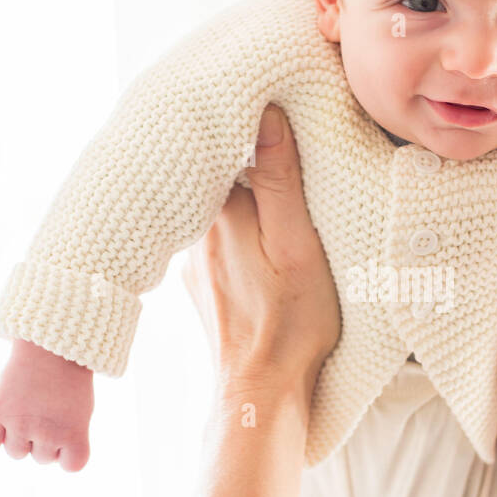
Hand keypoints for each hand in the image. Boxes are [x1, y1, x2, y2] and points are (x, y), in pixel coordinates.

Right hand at [0, 339, 93, 471]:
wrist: (51, 346)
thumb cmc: (69, 380)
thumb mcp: (82, 411)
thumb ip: (69, 438)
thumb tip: (46, 456)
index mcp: (74, 434)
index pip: (72, 466)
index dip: (69, 451)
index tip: (69, 432)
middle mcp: (47, 434)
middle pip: (41, 458)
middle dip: (44, 440)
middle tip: (47, 412)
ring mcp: (20, 424)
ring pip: (15, 452)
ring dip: (20, 437)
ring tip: (28, 411)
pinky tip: (5, 416)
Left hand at [181, 104, 339, 403]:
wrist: (262, 392)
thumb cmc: (292, 322)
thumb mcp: (299, 245)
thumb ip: (279, 180)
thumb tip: (266, 112)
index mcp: (222, 213)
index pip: (231, 145)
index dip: (258, 122)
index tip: (284, 104)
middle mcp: (197, 231)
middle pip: (223, 174)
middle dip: (251, 157)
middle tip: (289, 141)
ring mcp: (196, 259)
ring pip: (221, 207)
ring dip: (247, 196)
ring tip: (280, 187)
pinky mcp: (202, 282)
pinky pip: (220, 237)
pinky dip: (241, 228)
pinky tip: (262, 237)